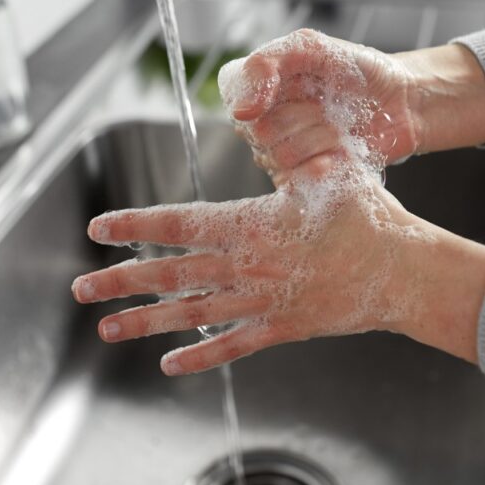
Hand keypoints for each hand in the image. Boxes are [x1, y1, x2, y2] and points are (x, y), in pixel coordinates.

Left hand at [72, 175, 484, 375]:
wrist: (403, 271)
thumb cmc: (369, 216)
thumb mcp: (326, 168)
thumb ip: (288, 150)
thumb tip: (265, 120)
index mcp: (251, 223)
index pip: (178, 224)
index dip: (135, 226)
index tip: (100, 229)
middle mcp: (246, 266)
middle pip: (171, 274)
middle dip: (121, 280)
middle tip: (81, 287)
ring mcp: (260, 301)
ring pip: (190, 313)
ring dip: (144, 321)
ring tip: (106, 328)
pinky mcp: (280, 328)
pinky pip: (231, 345)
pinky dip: (199, 355)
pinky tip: (169, 364)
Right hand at [219, 30, 484, 184]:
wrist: (403, 101)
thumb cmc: (359, 71)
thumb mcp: (313, 47)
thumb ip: (269, 63)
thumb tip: (240, 110)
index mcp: (259, 82)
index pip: (230, 88)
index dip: (252, 92)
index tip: (281, 88)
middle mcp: (263, 119)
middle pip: (258, 128)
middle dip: (302, 114)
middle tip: (328, 104)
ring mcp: (282, 152)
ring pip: (280, 155)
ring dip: (321, 138)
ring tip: (342, 127)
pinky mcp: (304, 179)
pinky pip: (298, 180)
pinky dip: (326, 165)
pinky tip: (343, 153)